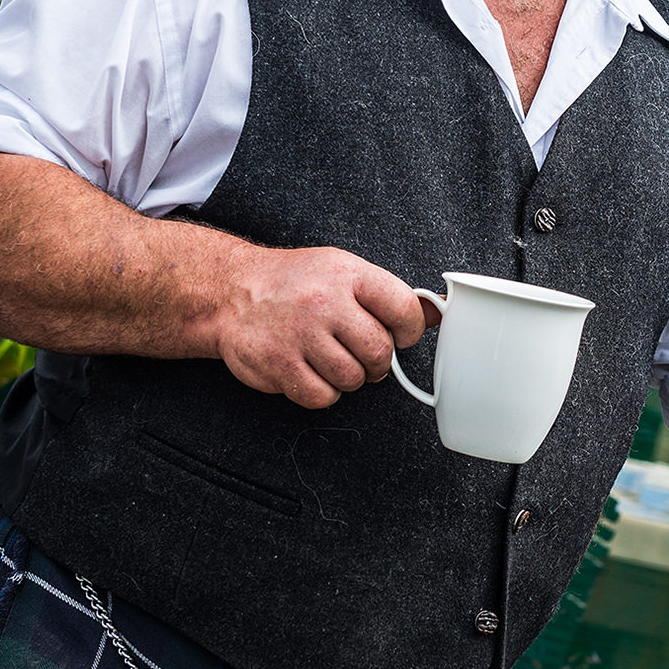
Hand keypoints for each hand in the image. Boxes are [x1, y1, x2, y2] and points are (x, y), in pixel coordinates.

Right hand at [207, 243, 430, 408]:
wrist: (232, 292)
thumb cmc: (293, 284)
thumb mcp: (343, 272)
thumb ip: (387, 295)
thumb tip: (436, 312)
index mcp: (347, 274)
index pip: (403, 309)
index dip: (409, 330)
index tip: (400, 335)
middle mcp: (324, 302)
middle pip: (379, 351)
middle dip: (377, 362)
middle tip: (362, 355)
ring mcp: (299, 334)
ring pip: (352, 378)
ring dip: (348, 377)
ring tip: (330, 359)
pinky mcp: (278, 364)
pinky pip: (322, 396)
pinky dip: (322, 392)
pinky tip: (311, 371)